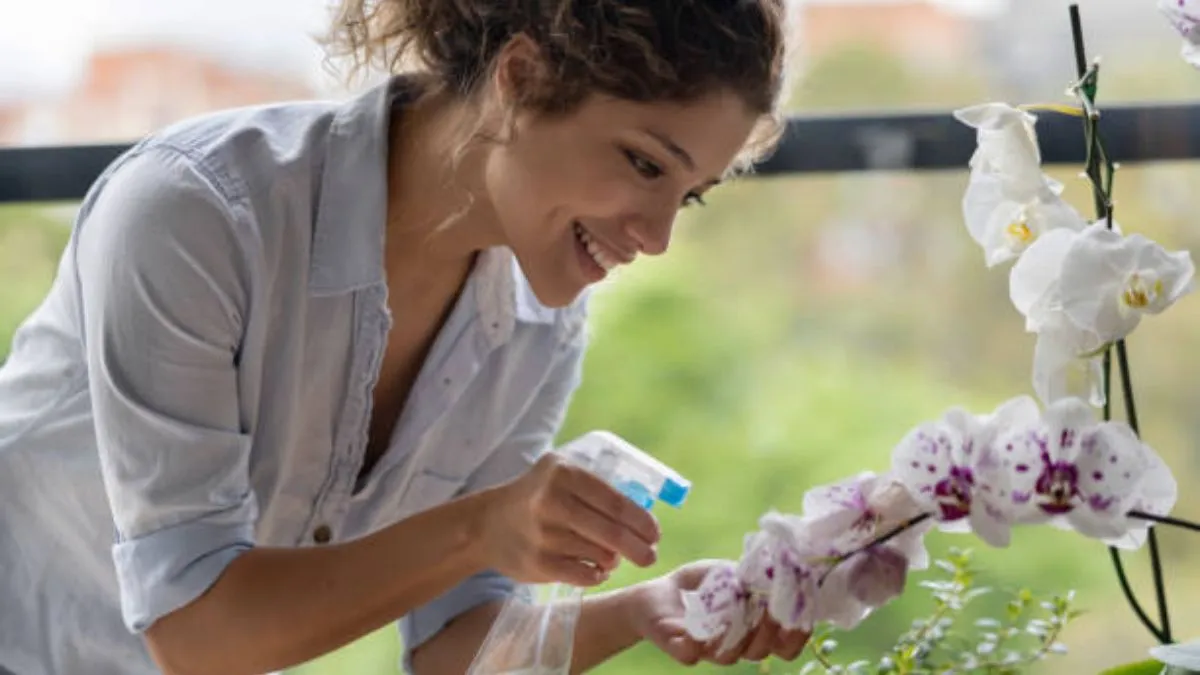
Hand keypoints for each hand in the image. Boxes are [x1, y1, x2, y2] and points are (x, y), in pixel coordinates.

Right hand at [477, 453, 660, 586]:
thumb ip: (598, 486)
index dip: (640, 520)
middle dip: (637, 547)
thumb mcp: (562, 472)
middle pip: (610, 531)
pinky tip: (596, 568)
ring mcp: (542, 534)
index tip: (654, 533)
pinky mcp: (537, 563)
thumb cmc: (538, 495)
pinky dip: (596, 574)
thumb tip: (643, 515)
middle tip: (650, 556)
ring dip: (613, 559)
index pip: (614, 500)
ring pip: (599, 554)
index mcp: (563, 473)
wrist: (487, 523)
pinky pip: (583, 575)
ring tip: (611, 557)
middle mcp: (550, 501)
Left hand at [629, 559, 809, 666]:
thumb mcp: (731, 573)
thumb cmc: (702, 584)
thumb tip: (781, 567)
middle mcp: (736, 645)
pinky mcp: (681, 650)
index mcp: (755, 630)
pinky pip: (692, 653)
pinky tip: (698, 622)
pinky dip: (696, 638)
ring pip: (730, 656)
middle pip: (762, 652)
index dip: (796, 635)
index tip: (798, 612)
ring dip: (734, 633)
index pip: (786, 646)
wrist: (660, 593)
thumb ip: (755, 575)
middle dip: (769, 630)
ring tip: (735, 609)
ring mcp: (709, 650)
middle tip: (768, 607)